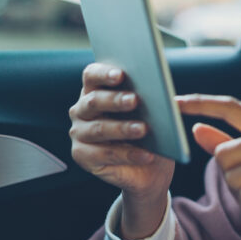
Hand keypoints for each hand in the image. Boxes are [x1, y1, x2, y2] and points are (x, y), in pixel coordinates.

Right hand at [69, 63, 174, 238]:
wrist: (150, 166)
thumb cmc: (150, 131)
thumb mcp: (154, 114)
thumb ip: (152, 100)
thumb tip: (161, 93)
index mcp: (96, 89)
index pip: (92, 75)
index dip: (104, 73)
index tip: (121, 74)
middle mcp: (82, 109)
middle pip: (94, 100)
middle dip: (115, 100)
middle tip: (135, 100)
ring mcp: (79, 133)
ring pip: (99, 128)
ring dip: (122, 128)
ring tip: (143, 129)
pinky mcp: (82, 155)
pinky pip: (104, 155)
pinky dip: (128, 154)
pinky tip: (146, 154)